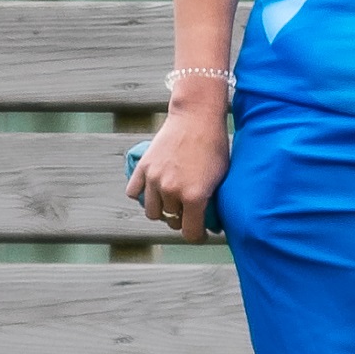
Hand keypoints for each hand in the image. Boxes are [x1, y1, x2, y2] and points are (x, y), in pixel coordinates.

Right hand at [126, 90, 230, 242]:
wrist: (196, 117)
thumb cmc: (214, 146)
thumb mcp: (221, 177)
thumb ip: (211, 202)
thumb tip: (211, 223)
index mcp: (194, 196)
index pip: (190, 234)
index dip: (198, 236)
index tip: (201, 233)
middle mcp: (171, 191)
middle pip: (172, 221)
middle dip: (181, 219)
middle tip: (189, 212)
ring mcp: (154, 179)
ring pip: (152, 211)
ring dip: (162, 210)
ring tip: (172, 202)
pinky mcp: (143, 167)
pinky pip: (134, 192)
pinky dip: (142, 194)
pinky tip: (153, 190)